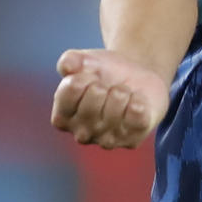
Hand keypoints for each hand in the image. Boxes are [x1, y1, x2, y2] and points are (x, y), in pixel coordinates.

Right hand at [51, 48, 170, 148]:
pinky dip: (139, 100)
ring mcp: (107, 140)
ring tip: (122, 95)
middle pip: (96, 92)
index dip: (86, 74)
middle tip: (109, 88)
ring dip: (123, 90)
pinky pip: (137, 112)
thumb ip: (70, 61)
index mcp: (62, 117)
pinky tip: (135, 103)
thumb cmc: (104, 75)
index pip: (73, 86)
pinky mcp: (132, 139)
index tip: (91, 78)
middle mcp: (81, 134)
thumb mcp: (85, 62)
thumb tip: (67, 67)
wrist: (136, 82)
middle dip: (105, 82)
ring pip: (117, 101)